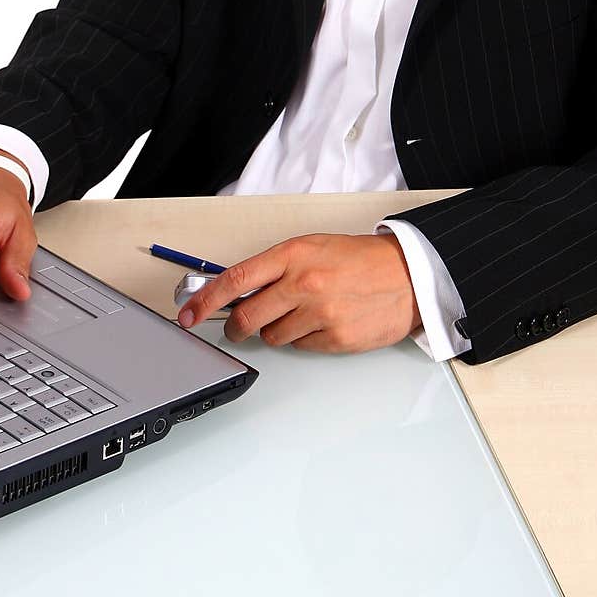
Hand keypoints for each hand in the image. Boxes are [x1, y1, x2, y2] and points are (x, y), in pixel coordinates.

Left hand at [176, 232, 421, 352]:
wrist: (408, 275)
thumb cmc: (359, 260)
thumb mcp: (312, 249)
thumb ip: (274, 268)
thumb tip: (237, 292)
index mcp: (293, 255)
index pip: (235, 279)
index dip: (206, 300)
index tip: (188, 313)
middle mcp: (303, 283)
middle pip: (247, 317)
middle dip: (236, 327)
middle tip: (238, 326)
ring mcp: (320, 313)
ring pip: (272, 337)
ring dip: (277, 330)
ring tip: (303, 313)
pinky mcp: (336, 339)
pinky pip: (301, 347)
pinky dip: (305, 339)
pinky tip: (323, 322)